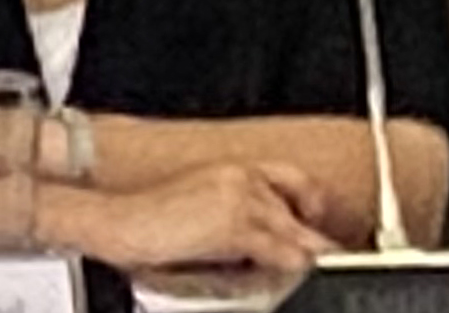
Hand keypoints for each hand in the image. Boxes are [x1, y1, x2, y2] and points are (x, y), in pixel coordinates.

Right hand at [50, 160, 338, 273]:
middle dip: (317, 237)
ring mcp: (242, 199)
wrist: (119, 222)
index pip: (292, 181)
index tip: (322, 229)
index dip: (312, 207)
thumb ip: (237, 220)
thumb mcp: (200, 209)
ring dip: (307, 256)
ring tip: (314, 272)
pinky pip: (282, 252)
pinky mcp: (236, 225)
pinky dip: (292, 267)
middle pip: (302, 207)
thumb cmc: (148, 223)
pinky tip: (293, 278)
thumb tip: (264, 245)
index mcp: (234, 170)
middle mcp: (243, 177)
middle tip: (330, 257)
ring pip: (297, 233)